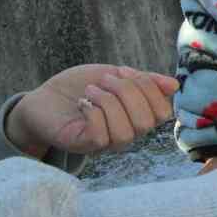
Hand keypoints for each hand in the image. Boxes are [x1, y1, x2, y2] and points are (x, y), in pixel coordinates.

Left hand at [6, 65, 178, 157]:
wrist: (42, 98)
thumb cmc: (79, 87)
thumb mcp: (115, 76)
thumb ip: (143, 81)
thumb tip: (174, 85)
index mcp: (136, 116)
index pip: (163, 112)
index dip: (149, 88)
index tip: (124, 71)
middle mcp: (125, 134)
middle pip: (146, 122)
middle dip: (127, 92)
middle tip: (104, 80)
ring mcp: (104, 143)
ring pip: (126, 131)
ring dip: (108, 102)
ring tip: (91, 91)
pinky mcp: (83, 145)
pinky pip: (101, 136)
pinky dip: (94, 112)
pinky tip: (83, 103)